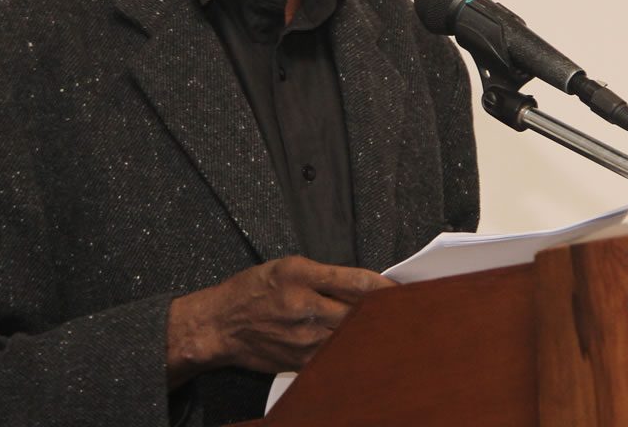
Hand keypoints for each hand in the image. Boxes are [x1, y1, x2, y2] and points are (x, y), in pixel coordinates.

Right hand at [165, 256, 393, 385]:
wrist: (220, 325)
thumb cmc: (252, 290)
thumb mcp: (287, 266)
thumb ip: (325, 275)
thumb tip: (364, 286)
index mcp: (301, 275)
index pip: (357, 282)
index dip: (386, 288)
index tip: (404, 290)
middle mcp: (304, 307)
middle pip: (360, 313)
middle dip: (385, 312)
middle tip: (407, 311)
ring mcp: (303, 339)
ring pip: (351, 337)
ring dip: (372, 333)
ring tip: (391, 329)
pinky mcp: (300, 361)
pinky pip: (335, 354)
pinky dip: (351, 349)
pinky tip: (363, 346)